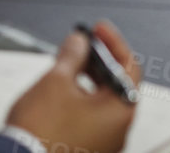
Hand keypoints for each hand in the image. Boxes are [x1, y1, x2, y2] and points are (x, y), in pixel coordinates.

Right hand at [5, 20, 140, 152]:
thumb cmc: (40, 130)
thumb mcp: (56, 81)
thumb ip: (73, 55)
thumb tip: (79, 43)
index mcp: (120, 112)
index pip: (129, 67)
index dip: (113, 43)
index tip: (98, 29)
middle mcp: (118, 131)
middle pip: (115, 85)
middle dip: (97, 61)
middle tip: (81, 44)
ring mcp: (102, 144)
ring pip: (101, 103)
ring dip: (87, 80)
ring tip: (67, 65)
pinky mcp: (85, 149)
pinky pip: (89, 119)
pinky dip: (80, 100)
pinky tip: (62, 91)